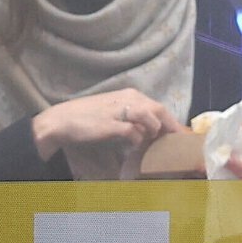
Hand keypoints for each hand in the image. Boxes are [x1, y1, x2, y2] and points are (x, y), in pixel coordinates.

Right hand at [32, 88, 185, 160]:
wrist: (61, 121)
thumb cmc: (85, 118)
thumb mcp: (112, 111)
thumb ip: (131, 117)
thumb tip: (147, 132)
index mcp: (130, 94)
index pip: (158, 106)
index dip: (171, 122)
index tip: (180, 135)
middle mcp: (129, 98)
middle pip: (160, 110)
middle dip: (171, 128)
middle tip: (177, 144)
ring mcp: (121, 110)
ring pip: (152, 119)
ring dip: (154, 133)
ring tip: (152, 146)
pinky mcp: (113, 124)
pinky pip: (135, 133)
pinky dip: (137, 141)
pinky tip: (132, 148)